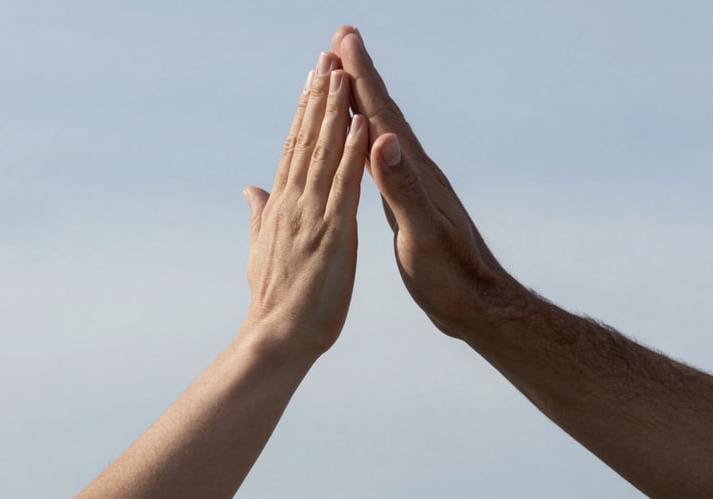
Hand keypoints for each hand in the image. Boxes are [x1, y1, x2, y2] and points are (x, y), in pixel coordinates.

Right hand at [242, 52, 367, 357]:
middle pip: (306, 141)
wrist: (278, 338)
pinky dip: (352, 156)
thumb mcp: (262, 248)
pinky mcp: (332, 235)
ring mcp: (312, 217)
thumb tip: (251, 188)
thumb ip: (259, 214)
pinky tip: (360, 126)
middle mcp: (294, 203)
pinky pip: (345, 188)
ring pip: (322, 155)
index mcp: (283, 206)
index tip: (311, 77)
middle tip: (325, 55)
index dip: (303, 111)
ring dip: (331, 113)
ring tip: (338, 73)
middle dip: (316, 97)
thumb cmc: (275, 298)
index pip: (293, 148)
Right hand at [332, 27, 520, 338]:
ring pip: (381, 132)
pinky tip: (361, 140)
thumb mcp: (423, 235)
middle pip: (383, 113)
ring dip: (363, 102)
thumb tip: (384, 141)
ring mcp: (414, 185)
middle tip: (342, 40)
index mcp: (414, 173)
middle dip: (360, 76)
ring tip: (345, 80)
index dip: (361, 77)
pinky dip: (366, 139)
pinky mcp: (411, 202)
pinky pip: (381, 159)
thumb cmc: (450, 277)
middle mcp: (415, 171)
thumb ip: (403, 190)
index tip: (344, 40)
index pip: (382, 116)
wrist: (476, 303)